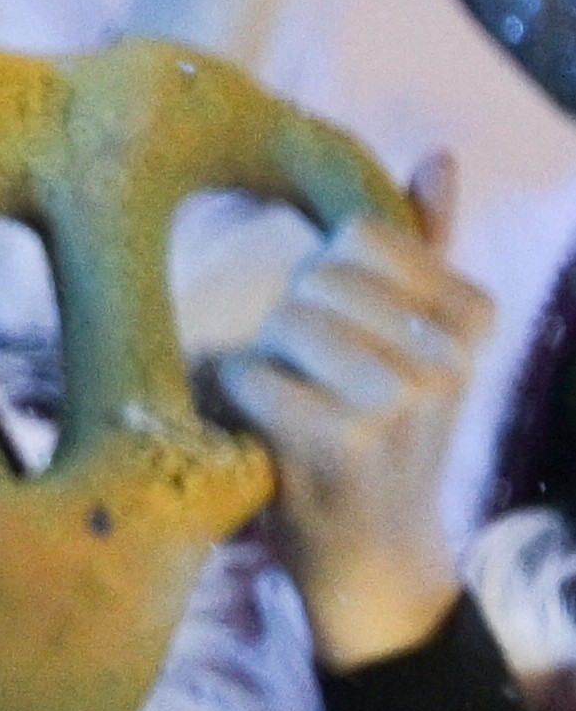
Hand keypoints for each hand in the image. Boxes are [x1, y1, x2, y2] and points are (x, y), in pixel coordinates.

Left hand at [225, 150, 487, 668]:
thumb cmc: (383, 433)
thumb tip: (439, 155)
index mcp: (472, 316)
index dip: (325, 279)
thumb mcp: (420, 339)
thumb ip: (428, 246)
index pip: (361, 235)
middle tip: (314, 386)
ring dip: (263, 361)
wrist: (373, 555)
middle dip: (289, 322)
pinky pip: (250, 374)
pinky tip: (267, 434)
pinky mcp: (341, 442)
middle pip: (315, 277)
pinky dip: (237, 398)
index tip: (348, 339)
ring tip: (294, 409)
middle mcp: (448, 355)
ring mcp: (400, 399)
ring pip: (283, 322)